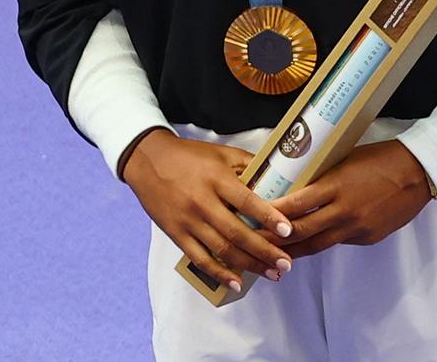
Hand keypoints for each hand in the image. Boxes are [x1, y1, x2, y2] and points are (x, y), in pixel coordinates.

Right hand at [121, 128, 295, 292]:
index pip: (247, 201)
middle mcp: (202, 202)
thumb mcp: (222, 153)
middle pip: (237, 232)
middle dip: (265, 251)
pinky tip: (237, 283)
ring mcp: (188, 221)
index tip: (288, 231)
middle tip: (286, 263)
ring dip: (249, 265)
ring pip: (222, 250)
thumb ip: (249, 166)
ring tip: (272, 274)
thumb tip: (279, 179)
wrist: (148, 160)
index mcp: (216, 179)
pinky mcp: (176, 234)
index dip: (269, 217)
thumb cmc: (189, 156)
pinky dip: (219, 273)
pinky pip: (200, 259)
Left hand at [264, 139, 433, 259]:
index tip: (253, 216)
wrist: (418, 172)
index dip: (272, 214)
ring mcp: (356, 228)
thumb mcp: (345, 160)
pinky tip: (313, 242)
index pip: (296, 205)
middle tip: (254, 241)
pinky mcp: (368, 238)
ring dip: (295, 251)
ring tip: (274, 254)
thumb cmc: (381, 158)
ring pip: (318, 245)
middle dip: (275, 239)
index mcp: (336, 185)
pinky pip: (340, 241)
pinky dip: (325, 241)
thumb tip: (298, 188)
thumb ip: (323, 178)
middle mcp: (344, 210)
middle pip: (302, 231)